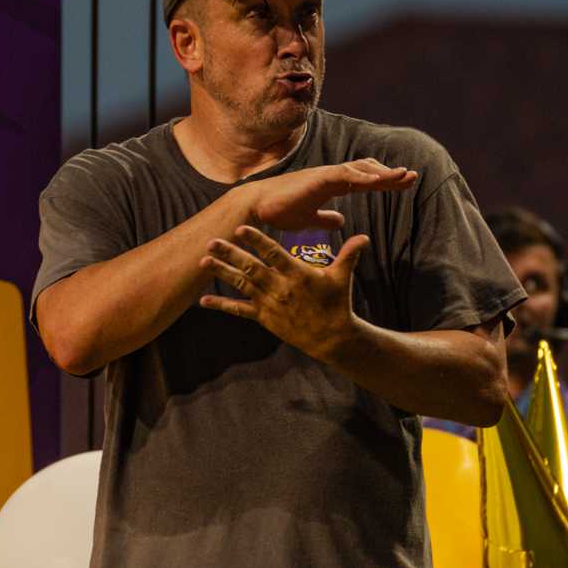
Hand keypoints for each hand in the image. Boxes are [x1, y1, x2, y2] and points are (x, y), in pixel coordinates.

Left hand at [198, 224, 367, 358]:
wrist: (332, 338)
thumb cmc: (337, 304)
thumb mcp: (343, 278)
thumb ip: (349, 255)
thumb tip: (365, 237)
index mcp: (298, 275)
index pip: (274, 254)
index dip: (258, 241)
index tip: (242, 228)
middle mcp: (280, 288)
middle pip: (251, 267)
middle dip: (230, 254)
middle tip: (211, 241)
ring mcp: (270, 304)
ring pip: (242, 285)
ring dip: (222, 273)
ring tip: (204, 261)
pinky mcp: (265, 318)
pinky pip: (240, 311)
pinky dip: (221, 306)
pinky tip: (203, 302)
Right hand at [244, 159, 417, 232]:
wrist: (256, 207)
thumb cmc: (279, 211)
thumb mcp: (309, 219)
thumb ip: (325, 218)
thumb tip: (341, 220)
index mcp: (331, 185)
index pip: (363, 180)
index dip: (384, 181)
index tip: (403, 184)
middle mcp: (330, 176)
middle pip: (367, 171)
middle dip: (390, 175)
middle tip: (412, 178)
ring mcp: (324, 175)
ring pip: (359, 169)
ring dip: (382, 173)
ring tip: (403, 176)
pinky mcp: (317, 179)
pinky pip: (344, 174)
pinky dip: (362, 175)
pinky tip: (377, 179)